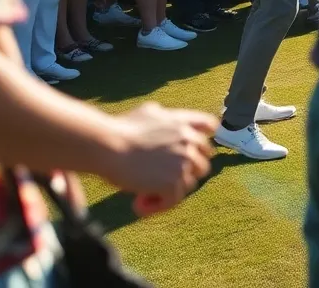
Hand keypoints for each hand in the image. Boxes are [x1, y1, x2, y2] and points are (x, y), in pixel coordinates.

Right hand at [103, 102, 216, 216]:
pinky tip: (139, 205)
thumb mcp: (147, 112)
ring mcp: (183, 162)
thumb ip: (163, 116)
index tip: (192, 151)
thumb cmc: (120, 129)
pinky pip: (174, 200)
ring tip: (146, 194)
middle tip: (162, 180)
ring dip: (171, 190)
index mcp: (183, 122)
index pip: (210, 126)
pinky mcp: (173, 182)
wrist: (108, 146)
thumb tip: (162, 114)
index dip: (203, 140)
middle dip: (185, 171)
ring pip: (189, 183)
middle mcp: (189, 141)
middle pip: (203, 162)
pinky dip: (158, 205)